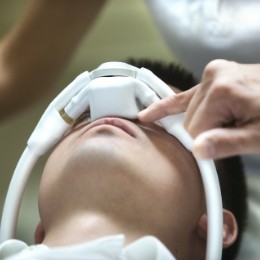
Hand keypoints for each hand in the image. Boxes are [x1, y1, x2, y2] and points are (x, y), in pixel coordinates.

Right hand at [139, 60, 259, 158]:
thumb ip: (228, 143)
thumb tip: (197, 151)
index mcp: (223, 90)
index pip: (194, 129)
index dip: (204, 144)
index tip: (215, 151)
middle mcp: (213, 76)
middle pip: (190, 119)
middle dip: (204, 133)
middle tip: (230, 134)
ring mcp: (212, 73)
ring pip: (188, 111)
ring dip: (200, 123)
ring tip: (227, 123)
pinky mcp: (212, 75)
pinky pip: (184, 95)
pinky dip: (168, 106)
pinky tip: (149, 115)